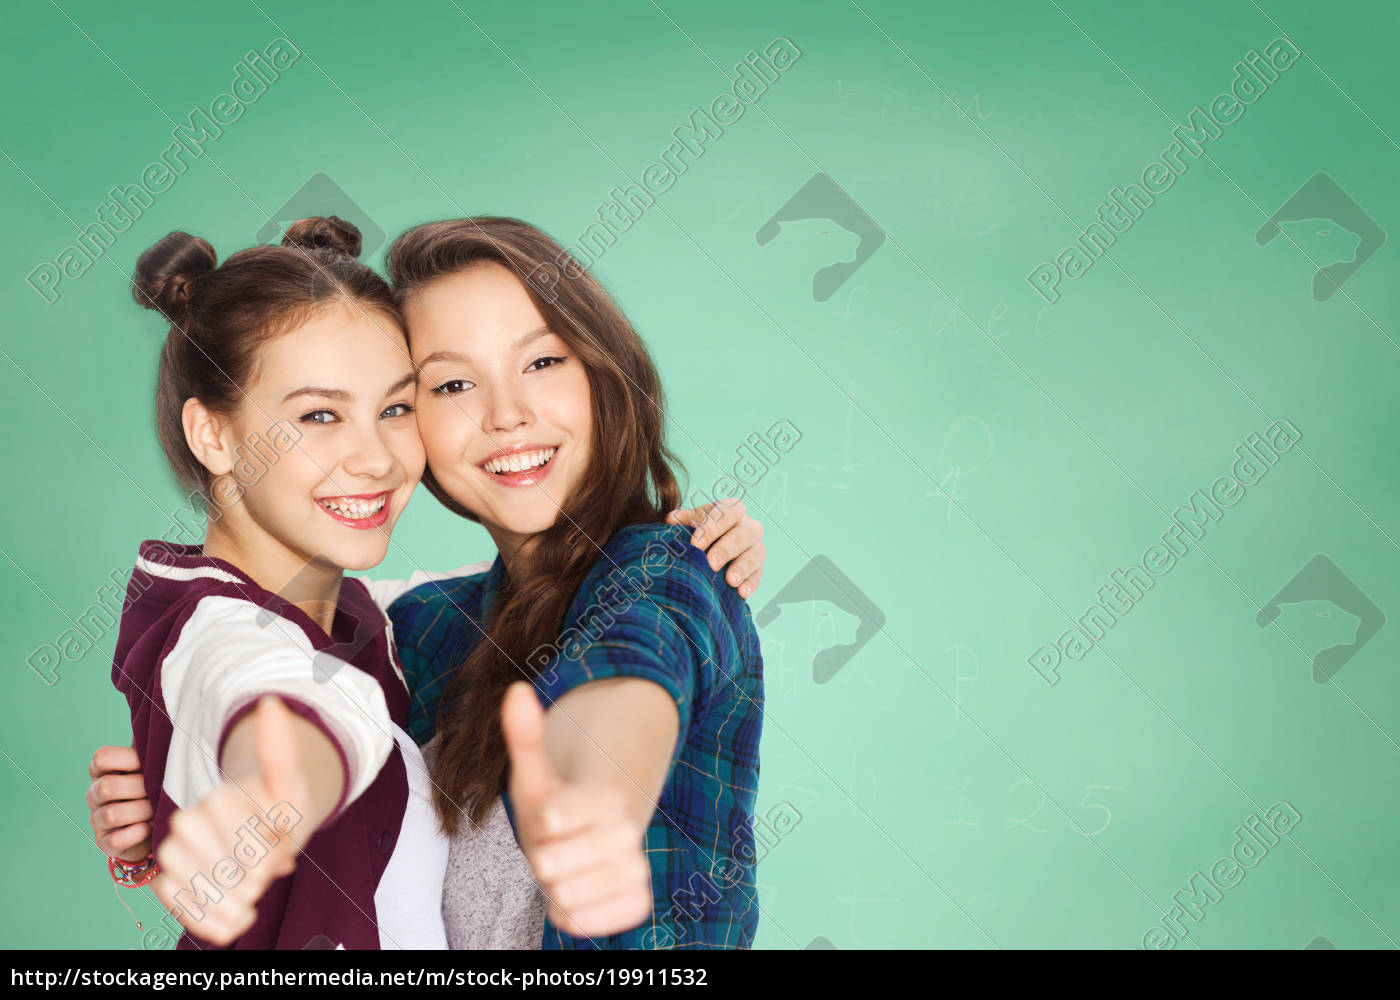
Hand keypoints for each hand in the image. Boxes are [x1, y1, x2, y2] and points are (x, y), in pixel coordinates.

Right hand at [88, 745, 152, 861]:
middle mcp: (95, 794)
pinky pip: (116, 840)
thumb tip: (160, 716)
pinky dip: (137, 834)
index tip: (147, 764)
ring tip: (156, 810)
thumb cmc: (156, 785)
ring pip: (111, 814)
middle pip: (107, 787)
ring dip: (141, 812)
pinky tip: (150, 827)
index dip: (126, 759)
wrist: (157, 823)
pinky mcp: (104, 843)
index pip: (101, 758)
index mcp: (103, 770)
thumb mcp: (153, 763)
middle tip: (157, 790)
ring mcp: (97, 819)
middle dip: (138, 789)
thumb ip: (150, 744)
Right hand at [150, 697, 306, 944]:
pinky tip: (236, 920)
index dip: (265, 855)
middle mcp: (185, 822)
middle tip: (265, 874)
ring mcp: (173, 854)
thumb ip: (278, 750)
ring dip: (232, 902)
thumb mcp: (289, 783)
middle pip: (223, 869)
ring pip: (199, 890)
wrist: (262, 830)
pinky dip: (211, 921)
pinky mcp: (167, 883)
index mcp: (216, 798)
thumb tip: (269, 702)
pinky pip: (182, 909)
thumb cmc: (278, 809)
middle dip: (251, 878)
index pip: (243, 846)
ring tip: (252, 897)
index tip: (277, 848)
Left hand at [502, 682, 651, 937]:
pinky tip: (576, 892)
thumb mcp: (536, 771)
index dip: (542, 822)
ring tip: (564, 867)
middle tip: (554, 845)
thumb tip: (515, 690)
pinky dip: (573, 913)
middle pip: (552, 865)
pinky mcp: (636, 902)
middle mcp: (625, 831)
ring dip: (554, 887)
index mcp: (604, 795)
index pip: (553, 818)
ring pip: (568, 896)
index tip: (550, 815)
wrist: (599, 834)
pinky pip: (587, 922)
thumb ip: (525, 736)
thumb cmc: (557, 802)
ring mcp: (633, 869)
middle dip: (541, 858)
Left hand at [666, 497, 765, 597]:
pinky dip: (751, 584)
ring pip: (755, 555)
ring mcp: (756, 547)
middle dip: (726, 549)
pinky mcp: (759, 568)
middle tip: (712, 563)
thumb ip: (684, 520)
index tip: (695, 544)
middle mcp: (749, 526)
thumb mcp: (693, 523)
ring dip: (742, 568)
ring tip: (731, 581)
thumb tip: (671, 519)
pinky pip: (759, 575)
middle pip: (742, 535)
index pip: (727, 513)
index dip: (712, 528)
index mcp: (733, 510)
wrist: (712, 550)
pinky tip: (742, 592)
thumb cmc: (702, 532)